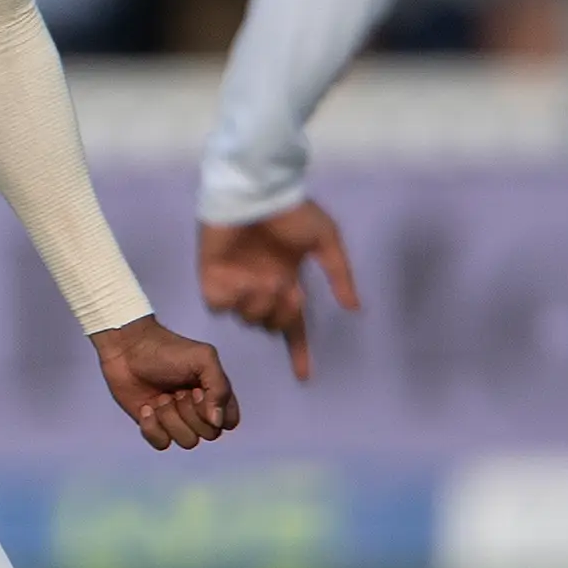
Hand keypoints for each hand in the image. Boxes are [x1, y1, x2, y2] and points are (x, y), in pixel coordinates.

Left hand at [94, 315, 242, 451]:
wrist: (127, 348)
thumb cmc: (166, 350)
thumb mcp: (202, 359)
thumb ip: (219, 388)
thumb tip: (217, 422)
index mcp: (214, 393)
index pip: (229, 421)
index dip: (217, 413)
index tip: (199, 391)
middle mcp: (198, 410)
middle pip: (210, 434)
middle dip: (191, 413)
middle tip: (177, 391)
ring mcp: (176, 419)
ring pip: (187, 441)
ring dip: (171, 418)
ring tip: (160, 397)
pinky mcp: (154, 426)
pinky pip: (162, 443)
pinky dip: (152, 428)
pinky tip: (146, 407)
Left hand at [196, 201, 358, 383]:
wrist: (256, 189)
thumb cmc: (291, 210)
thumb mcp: (326, 239)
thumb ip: (339, 274)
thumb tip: (354, 307)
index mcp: (288, 282)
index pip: (293, 327)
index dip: (299, 352)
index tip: (304, 377)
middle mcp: (262, 287)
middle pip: (271, 326)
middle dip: (282, 316)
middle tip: (289, 292)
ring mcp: (237, 284)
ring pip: (248, 319)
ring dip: (260, 307)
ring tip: (266, 281)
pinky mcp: (212, 277)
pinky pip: (220, 306)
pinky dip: (233, 301)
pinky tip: (243, 282)